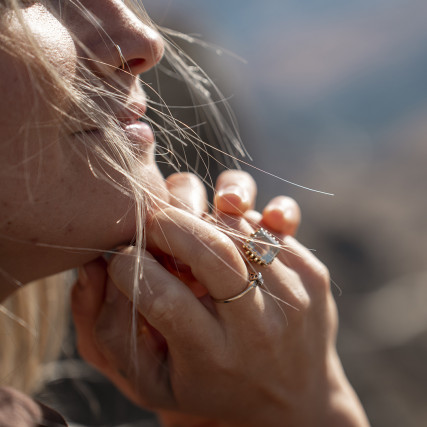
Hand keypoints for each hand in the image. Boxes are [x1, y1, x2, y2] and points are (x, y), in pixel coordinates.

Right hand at [71, 172, 366, 425]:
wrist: (291, 400)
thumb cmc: (210, 386)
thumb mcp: (152, 379)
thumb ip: (110, 329)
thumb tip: (96, 267)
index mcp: (212, 357)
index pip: (160, 293)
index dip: (130, 264)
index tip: (122, 257)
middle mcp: (259, 327)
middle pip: (211, 248)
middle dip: (169, 223)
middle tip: (152, 224)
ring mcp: (294, 296)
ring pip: (240, 225)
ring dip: (205, 218)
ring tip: (191, 232)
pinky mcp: (314, 274)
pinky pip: (269, 224)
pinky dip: (239, 221)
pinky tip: (229, 241)